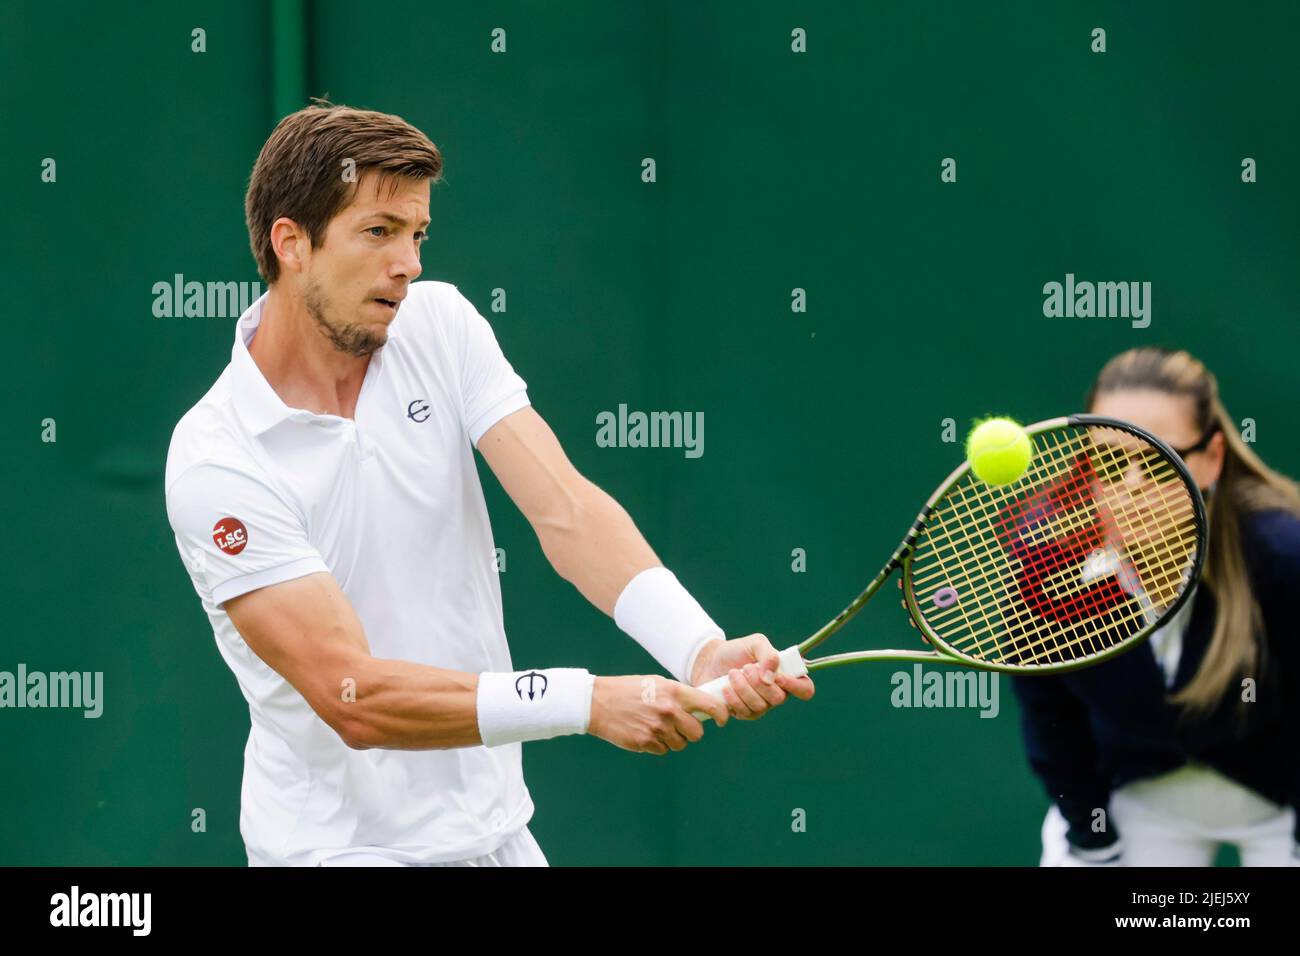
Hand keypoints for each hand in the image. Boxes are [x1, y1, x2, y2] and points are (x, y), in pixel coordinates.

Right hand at [587, 675, 728, 754]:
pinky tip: (645, 732)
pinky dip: (657, 745)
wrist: (598, 702)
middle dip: (691, 732)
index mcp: (675, 692)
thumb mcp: (657, 683)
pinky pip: (663, 750)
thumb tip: (702, 707)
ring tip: (657, 726)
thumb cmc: (630, 690)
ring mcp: (657, 728)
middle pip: (697, 733)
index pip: (710, 706)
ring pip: (680, 744)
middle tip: (680, 725)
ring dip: (673, 739)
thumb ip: (680, 695)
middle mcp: (669, 711)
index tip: (722, 720)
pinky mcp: (645, 742)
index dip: (722, 714)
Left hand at [689, 634, 814, 719]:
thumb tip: (771, 679)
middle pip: (778, 699)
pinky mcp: (743, 713)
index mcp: (786, 676)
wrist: (710, 660)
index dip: (795, 686)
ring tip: (732, 673)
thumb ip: (769, 655)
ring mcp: (760, 706)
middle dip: (758, 683)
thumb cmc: (738, 651)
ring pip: (759, 706)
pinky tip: (725, 687)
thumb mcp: (755, 643)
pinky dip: (733, 699)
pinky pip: (744, 713)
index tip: (778, 677)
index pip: (805, 689)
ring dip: (743, 688)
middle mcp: (776, 693)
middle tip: (745, 668)